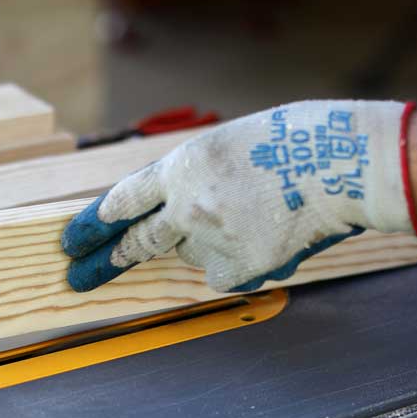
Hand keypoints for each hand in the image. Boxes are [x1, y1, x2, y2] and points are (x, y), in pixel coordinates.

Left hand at [62, 100, 416, 292]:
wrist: (343, 162)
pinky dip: (239, 265)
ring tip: (254, 216)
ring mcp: (212, 240)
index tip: (73, 240)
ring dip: (209, 245)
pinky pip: (226, 275)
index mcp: (180, 167)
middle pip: (137, 243)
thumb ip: (191, 180)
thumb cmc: (293, 141)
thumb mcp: (225, 146)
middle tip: (81, 276)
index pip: (121, 201)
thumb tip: (172, 217)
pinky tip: (268, 239)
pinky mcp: (242, 268)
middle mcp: (186, 206)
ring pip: (194, 256)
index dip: (94, 223)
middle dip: (107, 262)